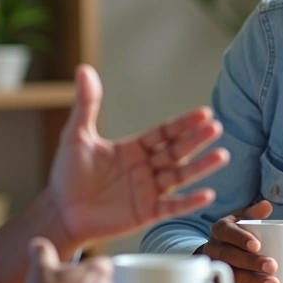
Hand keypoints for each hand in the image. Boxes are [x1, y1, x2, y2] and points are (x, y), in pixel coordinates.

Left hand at [48, 65, 230, 247]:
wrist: (60, 211)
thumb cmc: (68, 174)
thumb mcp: (77, 136)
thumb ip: (86, 104)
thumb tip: (84, 69)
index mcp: (134, 148)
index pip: (164, 133)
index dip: (183, 124)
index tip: (204, 113)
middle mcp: (147, 168)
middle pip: (177, 151)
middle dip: (196, 140)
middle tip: (217, 128)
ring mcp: (149, 191)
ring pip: (180, 176)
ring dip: (201, 167)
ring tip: (222, 155)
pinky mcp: (146, 213)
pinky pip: (171, 207)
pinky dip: (189, 202)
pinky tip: (208, 194)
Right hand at [196, 200, 278, 282]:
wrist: (216, 253)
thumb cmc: (235, 235)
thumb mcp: (242, 220)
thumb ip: (253, 214)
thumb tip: (267, 205)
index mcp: (220, 230)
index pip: (227, 231)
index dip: (240, 238)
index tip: (257, 245)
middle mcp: (212, 248)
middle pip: (228, 255)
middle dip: (250, 262)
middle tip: (272, 266)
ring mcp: (212, 267)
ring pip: (228, 274)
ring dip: (250, 280)